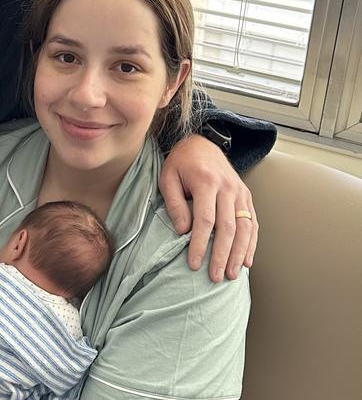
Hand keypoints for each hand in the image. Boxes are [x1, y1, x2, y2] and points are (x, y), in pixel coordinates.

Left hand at [159, 134, 257, 281]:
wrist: (202, 144)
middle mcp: (227, 187)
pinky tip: (246, 261)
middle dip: (221, 255)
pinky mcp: (247, 196)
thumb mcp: (168, 177)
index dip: (199, 244)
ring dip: (238, 254)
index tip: (193, 263)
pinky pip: (252, 222)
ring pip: (244, 228)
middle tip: (214, 277)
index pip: (205, 220)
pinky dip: (251, 244)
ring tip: (231, 275)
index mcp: (206, 181)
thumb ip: (174, 203)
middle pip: (227, 227)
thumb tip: (184, 231)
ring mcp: (240, 191)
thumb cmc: (181, 163)